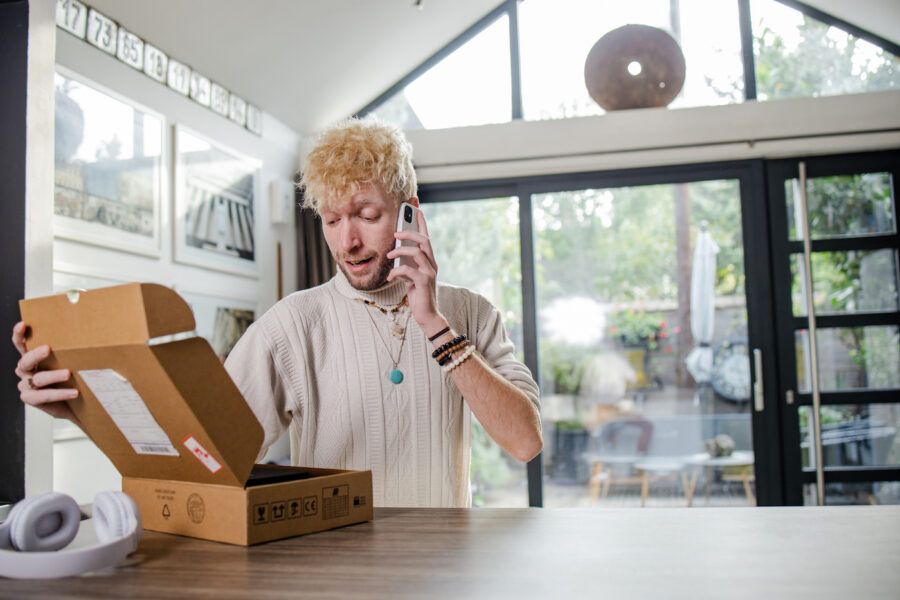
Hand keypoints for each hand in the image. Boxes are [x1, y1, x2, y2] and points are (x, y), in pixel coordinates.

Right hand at [12, 321, 79, 421]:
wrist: (78, 404)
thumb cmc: (75, 379)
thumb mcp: (74, 362)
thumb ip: (75, 351)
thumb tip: (96, 335)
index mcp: (34, 358)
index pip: (21, 345)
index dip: (19, 335)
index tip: (23, 324)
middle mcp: (26, 371)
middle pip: (25, 361)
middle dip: (35, 354)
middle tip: (47, 349)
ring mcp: (27, 386)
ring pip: (37, 379)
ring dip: (53, 375)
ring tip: (68, 373)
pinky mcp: (32, 399)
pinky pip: (43, 396)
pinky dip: (59, 393)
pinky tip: (73, 392)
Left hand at [386, 209, 448, 337]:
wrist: (427, 316)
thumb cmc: (418, 296)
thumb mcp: (410, 277)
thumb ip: (406, 265)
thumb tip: (394, 255)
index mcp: (429, 261)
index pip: (426, 238)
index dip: (422, 223)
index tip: (416, 209)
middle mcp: (432, 264)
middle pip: (424, 241)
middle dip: (409, 233)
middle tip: (395, 233)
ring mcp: (430, 273)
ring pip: (418, 252)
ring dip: (400, 252)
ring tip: (389, 256)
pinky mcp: (424, 282)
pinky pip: (409, 270)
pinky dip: (396, 272)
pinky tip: (390, 277)